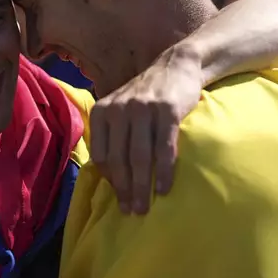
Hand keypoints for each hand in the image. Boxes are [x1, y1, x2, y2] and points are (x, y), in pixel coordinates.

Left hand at [90, 44, 203, 214]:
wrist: (176, 66)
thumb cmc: (146, 97)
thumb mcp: (120, 109)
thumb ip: (111, 135)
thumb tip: (108, 177)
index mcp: (102, 112)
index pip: (102, 155)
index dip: (110, 180)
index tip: (119, 198)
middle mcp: (119, 109)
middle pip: (119, 159)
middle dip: (124, 190)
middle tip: (131, 212)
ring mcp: (143, 109)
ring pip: (140, 157)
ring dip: (142, 187)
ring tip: (144, 207)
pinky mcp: (167, 110)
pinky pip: (164, 148)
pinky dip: (164, 171)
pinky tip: (164, 188)